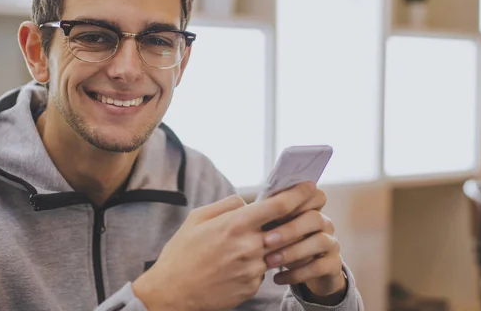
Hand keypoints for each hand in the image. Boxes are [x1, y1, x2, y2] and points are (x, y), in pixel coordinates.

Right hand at [132, 183, 317, 310]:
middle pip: (285, 228)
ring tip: (248, 244)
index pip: (278, 206)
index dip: (299, 194)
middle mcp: (248, 247)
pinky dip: (257, 263)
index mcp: (235, 225)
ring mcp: (252, 269)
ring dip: (271, 245)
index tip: (310, 186)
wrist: (171, 294)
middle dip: (293, 220)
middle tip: (294, 213)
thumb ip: (227, 206)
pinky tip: (236, 264)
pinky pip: (263, 269)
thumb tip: (247, 202)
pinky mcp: (251, 287)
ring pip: (275, 250)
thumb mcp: (197, 218)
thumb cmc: (181, 253)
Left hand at [262, 187, 345, 299]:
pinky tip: (277, 278)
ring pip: (319, 241)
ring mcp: (331, 243)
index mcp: (310, 208)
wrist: (302, 272)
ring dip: (293, 251)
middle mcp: (324, 222)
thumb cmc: (281, 243)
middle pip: (314, 218)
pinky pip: (320, 266)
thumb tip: (243, 205)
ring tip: (269, 262)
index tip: (272, 211)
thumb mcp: (274, 228)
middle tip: (266, 241)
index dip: (296, 200)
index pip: (313, 195)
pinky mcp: (333, 264)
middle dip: (290, 229)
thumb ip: (266, 215)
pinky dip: (297, 273)